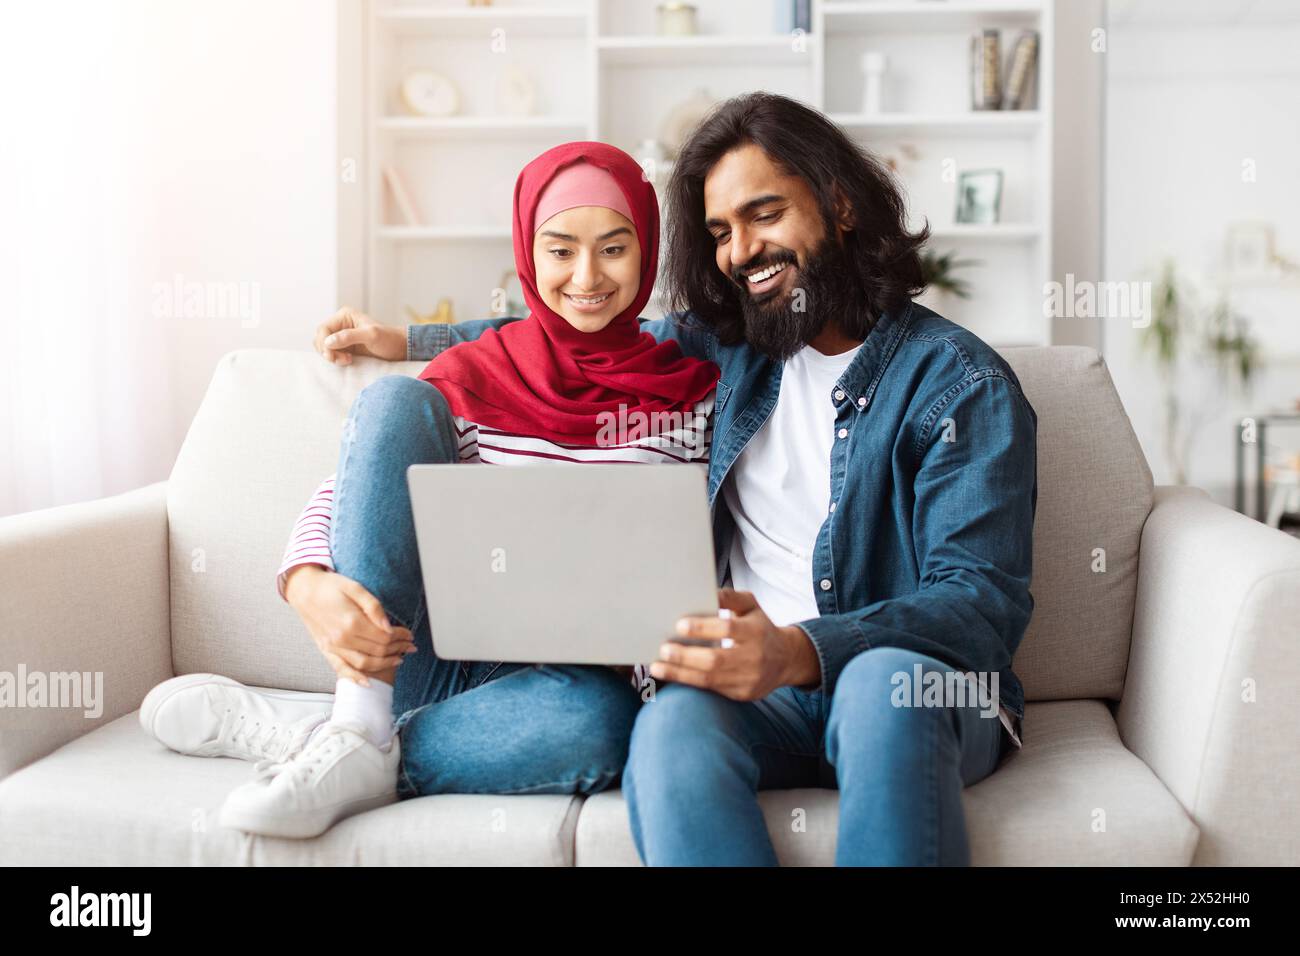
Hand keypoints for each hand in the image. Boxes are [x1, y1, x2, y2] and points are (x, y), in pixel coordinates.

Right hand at [283, 565, 415, 683]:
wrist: (304, 590)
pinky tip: (367, 682)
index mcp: (352, 622)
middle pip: (378, 651)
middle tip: (409, 646)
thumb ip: (374, 607)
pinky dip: (355, 678)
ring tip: (399, 659)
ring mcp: (333, 647)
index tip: (410, 634)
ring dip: (385, 663)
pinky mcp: (326, 650)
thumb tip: (389, 626)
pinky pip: (342, 669)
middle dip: (398, 649)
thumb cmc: (330, 586)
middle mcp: (342, 638)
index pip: (384, 637)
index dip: (401, 637)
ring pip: (364, 663)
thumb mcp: (355, 588)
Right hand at [314, 306, 405, 364]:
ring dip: (331, 356)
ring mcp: (342, 336)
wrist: (400, 349)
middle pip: (320, 338)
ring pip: (324, 346)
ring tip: (347, 360)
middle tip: (341, 360)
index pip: (323, 329)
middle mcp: (341, 324)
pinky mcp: (345, 347)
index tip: (331, 356)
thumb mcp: (371, 336)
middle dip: (327, 351)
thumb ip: (349, 336)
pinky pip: (331, 353)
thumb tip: (328, 342)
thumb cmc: (389, 339)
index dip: (324, 343)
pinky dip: (335, 359)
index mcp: (345, 315)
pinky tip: (347, 361)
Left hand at [649, 588, 820, 700]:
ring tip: (657, 667)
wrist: (786, 660)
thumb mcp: (751, 606)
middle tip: (663, 649)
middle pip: (715, 660)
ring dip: (680, 674)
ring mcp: (748, 679)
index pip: (727, 630)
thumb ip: (731, 597)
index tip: (679, 625)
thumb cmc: (760, 627)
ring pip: (710, 679)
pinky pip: (711, 690)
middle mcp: (754, 657)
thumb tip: (707, 592)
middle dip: (686, 656)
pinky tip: (671, 676)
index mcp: (756, 631)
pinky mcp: (742, 694)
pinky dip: (689, 683)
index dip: (702, 628)